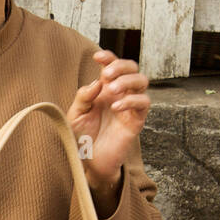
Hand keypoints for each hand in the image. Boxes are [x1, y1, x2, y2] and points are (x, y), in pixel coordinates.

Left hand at [68, 50, 150, 189]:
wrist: (90, 162)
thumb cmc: (83, 137)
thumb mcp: (76, 115)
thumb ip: (83, 97)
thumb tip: (97, 82)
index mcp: (104, 88)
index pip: (112, 65)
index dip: (108, 57)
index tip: (97, 57)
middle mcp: (120, 93)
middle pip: (131, 67)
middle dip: (120, 66)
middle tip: (106, 75)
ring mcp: (130, 106)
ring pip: (142, 81)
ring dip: (127, 81)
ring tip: (111, 91)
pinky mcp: (137, 120)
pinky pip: (143, 104)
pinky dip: (132, 100)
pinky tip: (116, 107)